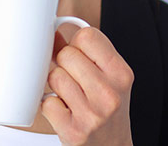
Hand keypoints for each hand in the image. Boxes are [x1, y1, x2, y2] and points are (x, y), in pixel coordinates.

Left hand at [42, 27, 133, 145]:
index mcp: (121, 74)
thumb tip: (55, 35)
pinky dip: (51, 106)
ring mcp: (92, 114)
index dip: (77, 43)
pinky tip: (65, 111)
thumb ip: (86, 53)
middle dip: (65, 65)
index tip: (79, 55)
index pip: (87, 36)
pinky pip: (47, 103)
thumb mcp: (109, 77)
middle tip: (75, 80)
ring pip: (54, 76)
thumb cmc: (109, 110)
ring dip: (57, 86)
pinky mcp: (74, 131)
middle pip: (66, 54)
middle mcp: (110, 94)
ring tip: (71, 96)